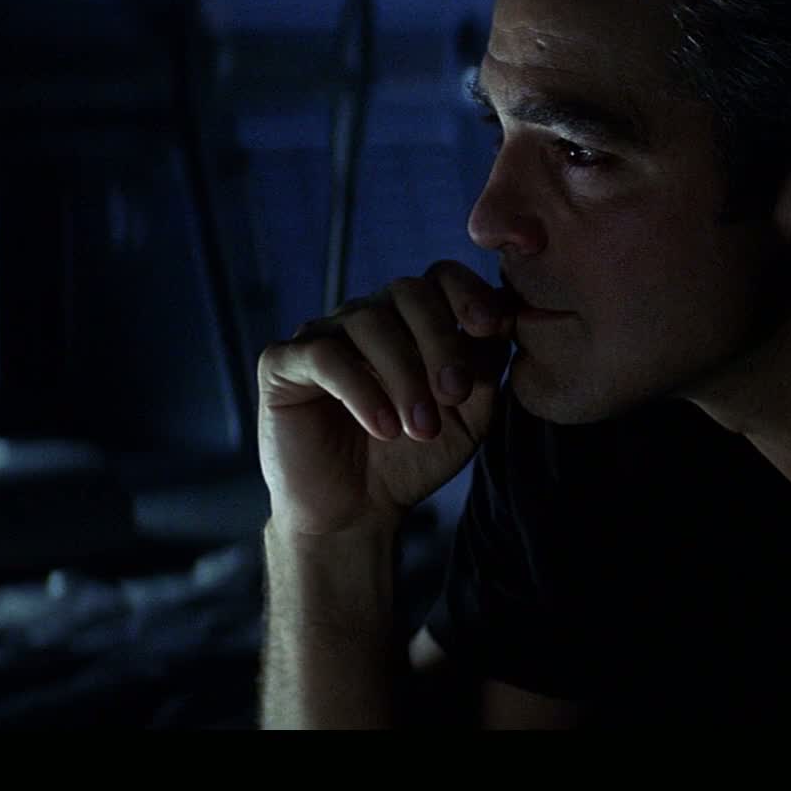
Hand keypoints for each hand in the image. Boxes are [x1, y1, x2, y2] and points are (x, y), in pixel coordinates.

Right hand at [257, 260, 513, 536]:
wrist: (356, 513)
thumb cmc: (410, 460)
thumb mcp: (468, 416)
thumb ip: (486, 365)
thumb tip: (507, 312)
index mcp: (410, 322)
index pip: (439, 278)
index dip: (467, 293)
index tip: (490, 327)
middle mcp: (366, 318)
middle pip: (407, 291)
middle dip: (439, 339)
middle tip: (454, 394)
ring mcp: (322, 334)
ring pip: (367, 321)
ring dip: (403, 375)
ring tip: (420, 429)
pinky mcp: (282, 362)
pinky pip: (323, 355)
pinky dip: (360, 390)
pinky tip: (382, 428)